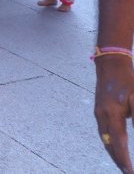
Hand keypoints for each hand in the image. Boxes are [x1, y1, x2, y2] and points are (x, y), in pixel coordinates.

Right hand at [95, 56, 133, 172]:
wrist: (110, 65)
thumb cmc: (127, 80)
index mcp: (112, 113)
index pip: (118, 142)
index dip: (124, 158)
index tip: (129, 171)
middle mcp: (102, 116)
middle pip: (108, 143)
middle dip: (117, 159)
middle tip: (127, 172)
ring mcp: (98, 113)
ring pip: (104, 139)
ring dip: (112, 152)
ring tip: (122, 164)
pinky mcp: (99, 111)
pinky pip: (103, 132)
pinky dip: (109, 143)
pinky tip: (114, 147)